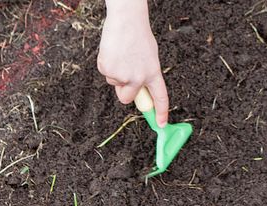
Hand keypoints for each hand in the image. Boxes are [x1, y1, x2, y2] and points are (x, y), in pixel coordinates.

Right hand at [98, 0, 168, 126]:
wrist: (126, 20)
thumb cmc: (138, 35)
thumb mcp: (149, 57)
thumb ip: (145, 74)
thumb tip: (138, 89)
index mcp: (153, 73)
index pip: (160, 98)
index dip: (160, 113)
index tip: (160, 124)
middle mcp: (139, 78)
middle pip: (127, 98)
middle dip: (123, 91)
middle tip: (124, 75)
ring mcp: (123, 75)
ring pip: (114, 84)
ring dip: (115, 73)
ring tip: (120, 54)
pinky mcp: (108, 69)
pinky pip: (105, 74)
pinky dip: (107, 64)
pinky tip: (113, 52)